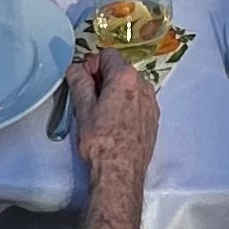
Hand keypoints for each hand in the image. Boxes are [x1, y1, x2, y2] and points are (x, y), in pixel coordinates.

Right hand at [67, 49, 158, 228]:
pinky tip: (114, 124)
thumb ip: (79, 82)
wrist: (120, 173)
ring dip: (114, 92)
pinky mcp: (153, 119)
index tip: (81, 82)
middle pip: (120, 69)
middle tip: (87, 98)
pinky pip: (138, 102)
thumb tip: (75, 68)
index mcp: (126, 77)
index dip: (91, 65)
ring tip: (100, 114)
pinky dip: (126, 105)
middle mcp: (144, 86)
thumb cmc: (101, 140)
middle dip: (102, 78)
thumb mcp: (83, 108)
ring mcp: (151, 103)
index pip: (107, 55)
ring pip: (130, 86)